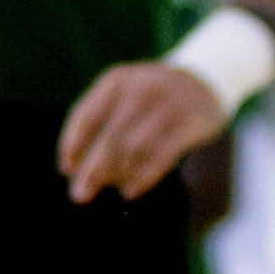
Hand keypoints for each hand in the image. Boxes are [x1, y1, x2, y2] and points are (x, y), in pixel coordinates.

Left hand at [56, 55, 235, 200]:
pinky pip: (161, 156)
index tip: (67, 170)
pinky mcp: (190, 123)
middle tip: (81, 194)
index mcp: (116, 81)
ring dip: (119, 174)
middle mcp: (140, 89)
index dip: (73, 146)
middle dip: (93, 169)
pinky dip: (143, 177)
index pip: (86, 117)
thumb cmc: (153, 95)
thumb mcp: (126, 92)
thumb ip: (103, 119)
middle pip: (110, 137)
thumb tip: (77, 168)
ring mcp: (168, 106)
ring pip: (135, 149)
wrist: (207, 79)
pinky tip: (131, 191)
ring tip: (112, 190)